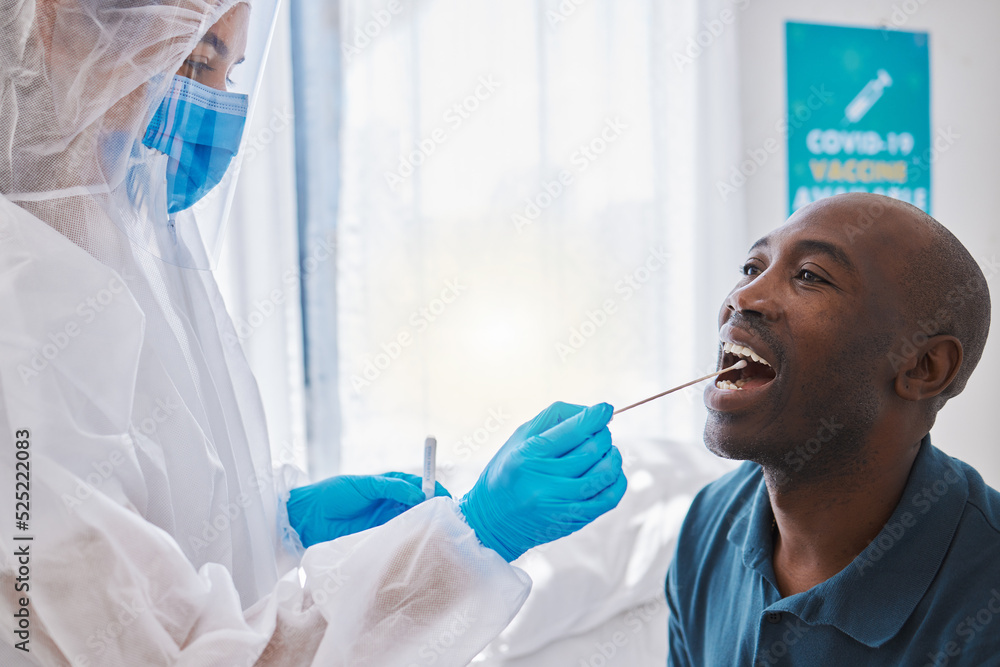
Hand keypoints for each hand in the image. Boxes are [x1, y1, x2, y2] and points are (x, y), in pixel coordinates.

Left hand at [287, 472, 450, 547]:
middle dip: (434, 510)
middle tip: (449, 518)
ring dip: (424, 527)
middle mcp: (391, 504)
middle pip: (420, 507)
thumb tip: (420, 492)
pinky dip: (409, 541)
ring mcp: (386, 523)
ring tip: (438, 532)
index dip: (435, 491)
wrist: (309, 517)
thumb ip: (393, 487)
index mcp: (390, 486)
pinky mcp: (378, 539)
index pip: (419, 486)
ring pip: (412, 524)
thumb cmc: (335, 493)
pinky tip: (418, 544)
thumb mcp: (366, 485)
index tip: (448, 498)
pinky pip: (398, 539)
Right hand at [459, 402, 626, 561]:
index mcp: (528, 455)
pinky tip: (610, 471)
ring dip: (613, 456)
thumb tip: (593, 412)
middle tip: (600, 431)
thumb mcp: (519, 438)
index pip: (573, 430)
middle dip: (603, 435)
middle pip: (592, 449)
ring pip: (605, 473)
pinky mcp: (573, 520)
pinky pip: (609, 498)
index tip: (605, 409)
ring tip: (607, 450)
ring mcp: (561, 503)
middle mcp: (544, 480)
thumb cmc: (508, 471)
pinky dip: (617, 480)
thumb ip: (554, 419)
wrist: (491, 521)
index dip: (595, 416)